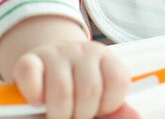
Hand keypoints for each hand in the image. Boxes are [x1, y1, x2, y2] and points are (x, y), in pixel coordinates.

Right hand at [0, 17, 138, 118]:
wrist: (44, 69)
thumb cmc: (75, 90)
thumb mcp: (99, 98)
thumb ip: (115, 110)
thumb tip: (135, 116)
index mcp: (106, 58)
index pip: (118, 81)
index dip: (108, 104)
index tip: (99, 111)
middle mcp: (83, 51)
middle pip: (90, 90)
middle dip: (82, 114)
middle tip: (75, 116)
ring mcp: (55, 53)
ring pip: (61, 90)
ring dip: (59, 112)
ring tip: (58, 115)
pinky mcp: (29, 59)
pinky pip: (31, 75)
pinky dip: (34, 94)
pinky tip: (38, 102)